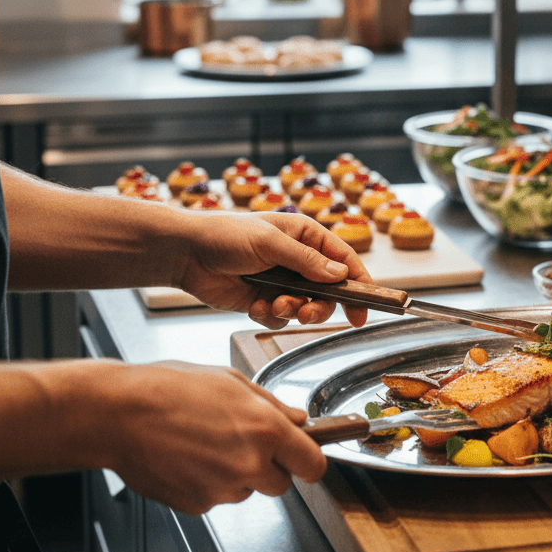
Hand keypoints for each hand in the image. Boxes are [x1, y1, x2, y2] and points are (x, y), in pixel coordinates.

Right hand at [110, 361, 326, 514]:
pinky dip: (208, 483)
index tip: (305, 455)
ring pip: (246, 490)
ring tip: (205, 442)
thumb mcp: (230, 382)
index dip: (310, 460)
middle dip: (270, 466)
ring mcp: (222, 489)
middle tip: (243, 440)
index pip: (313, 465)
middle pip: (282, 484)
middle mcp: (249, 465)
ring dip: (237, 473)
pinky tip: (188, 456)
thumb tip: (298, 419)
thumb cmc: (169, 389)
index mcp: (265, 430)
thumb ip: (271, 405)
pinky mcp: (196, 505)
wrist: (118, 414)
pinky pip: (216, 497)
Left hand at [175, 210, 371, 328]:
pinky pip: (280, 316)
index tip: (366, 305)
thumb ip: (307, 261)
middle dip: (320, 306)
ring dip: (292, 310)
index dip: (359, 282)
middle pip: (329, 291)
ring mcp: (282, 281)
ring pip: (306, 307)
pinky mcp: (264, 299)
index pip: (344, 259)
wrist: (186, 254)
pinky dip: (269, 314)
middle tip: (307, 314)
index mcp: (306, 236)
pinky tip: (252, 304)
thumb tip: (340, 274)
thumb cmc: (226, 235)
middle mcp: (298, 259)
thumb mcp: (271, 243)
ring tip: (274, 304)